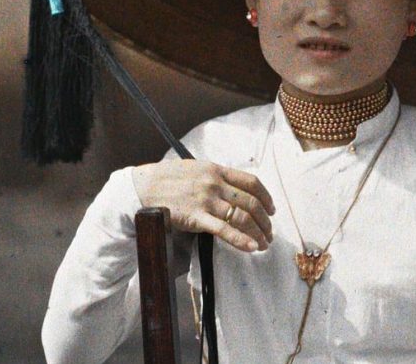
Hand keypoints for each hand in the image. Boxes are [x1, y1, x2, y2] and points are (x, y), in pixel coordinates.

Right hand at [132, 159, 274, 252]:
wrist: (143, 187)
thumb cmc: (168, 178)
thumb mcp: (196, 168)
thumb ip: (216, 176)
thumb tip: (234, 188)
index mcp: (217, 170)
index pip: (252, 182)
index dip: (266, 197)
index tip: (272, 209)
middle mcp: (215, 183)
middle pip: (251, 203)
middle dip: (265, 221)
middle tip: (270, 233)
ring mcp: (206, 200)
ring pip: (242, 218)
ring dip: (258, 233)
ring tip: (263, 244)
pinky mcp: (196, 217)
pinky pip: (224, 230)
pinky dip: (241, 240)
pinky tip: (251, 248)